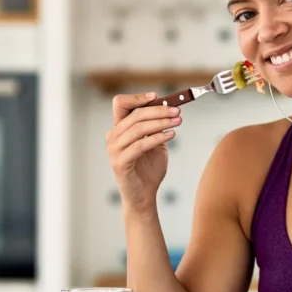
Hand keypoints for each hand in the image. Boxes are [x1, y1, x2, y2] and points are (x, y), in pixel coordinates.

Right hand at [106, 91, 181, 210]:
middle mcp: (113, 137)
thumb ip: (157, 126)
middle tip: (177, 111)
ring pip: (139, 128)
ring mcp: (114, 150)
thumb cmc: (149, 169)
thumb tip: (169, 107)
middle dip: (159, 111)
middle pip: (135, 114)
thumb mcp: (155, 142)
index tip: (157, 96)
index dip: (137, 97)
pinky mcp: (120, 162)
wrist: (144, 195)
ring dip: (161, 122)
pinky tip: (172, 134)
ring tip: (178, 122)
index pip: (120, 104)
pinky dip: (158, 137)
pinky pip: (141, 145)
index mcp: (119, 129)